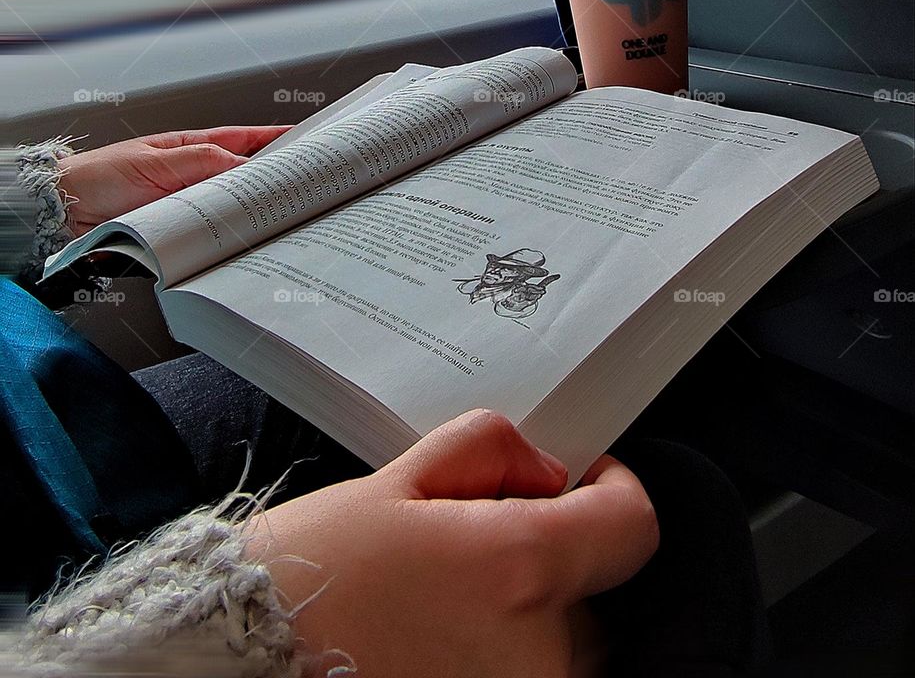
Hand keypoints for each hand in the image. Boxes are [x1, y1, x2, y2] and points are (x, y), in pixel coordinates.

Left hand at [60, 127, 291, 235]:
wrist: (62, 212)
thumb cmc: (99, 177)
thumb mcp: (155, 163)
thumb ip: (202, 163)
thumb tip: (246, 165)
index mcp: (191, 148)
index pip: (244, 139)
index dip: (276, 139)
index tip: (307, 140)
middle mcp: (194, 176)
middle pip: (245, 177)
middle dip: (274, 180)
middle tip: (306, 184)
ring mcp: (188, 205)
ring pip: (232, 209)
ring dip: (252, 214)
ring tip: (282, 216)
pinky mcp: (178, 233)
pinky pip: (212, 236)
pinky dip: (228, 239)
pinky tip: (243, 242)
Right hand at [248, 410, 657, 677]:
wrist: (254, 661)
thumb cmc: (315, 579)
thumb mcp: (398, 479)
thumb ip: (489, 448)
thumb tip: (546, 469)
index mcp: (519, 569)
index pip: (633, 526)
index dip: (612, 492)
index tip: (582, 486)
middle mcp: (540, 651)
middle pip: (591, 584)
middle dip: (544, 554)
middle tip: (464, 549)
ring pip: (564, 638)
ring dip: (524, 612)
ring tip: (441, 605)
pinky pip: (533, 671)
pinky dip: (504, 652)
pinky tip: (440, 640)